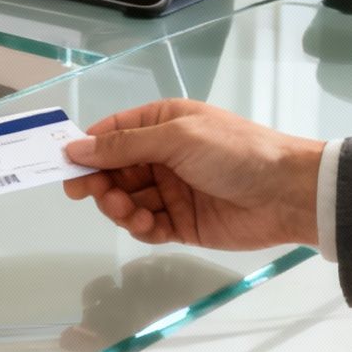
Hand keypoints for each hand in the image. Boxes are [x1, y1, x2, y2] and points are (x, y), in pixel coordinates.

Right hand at [62, 99, 322, 250]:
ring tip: (130, 213)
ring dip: (120, 208)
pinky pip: (148, 226)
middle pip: (114, 171)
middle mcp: (163, 155)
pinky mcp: (182, 223)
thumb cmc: (234, 152)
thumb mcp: (177, 138)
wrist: (287, 194)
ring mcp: (172, 190)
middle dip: (100, 183)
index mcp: (162, 124)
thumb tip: (75, 147)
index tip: (64, 167)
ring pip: (127, 201)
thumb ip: (124, 145)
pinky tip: (148, 226)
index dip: (86, 150)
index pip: (111, 134)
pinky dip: (141, 228)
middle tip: (89, 195)